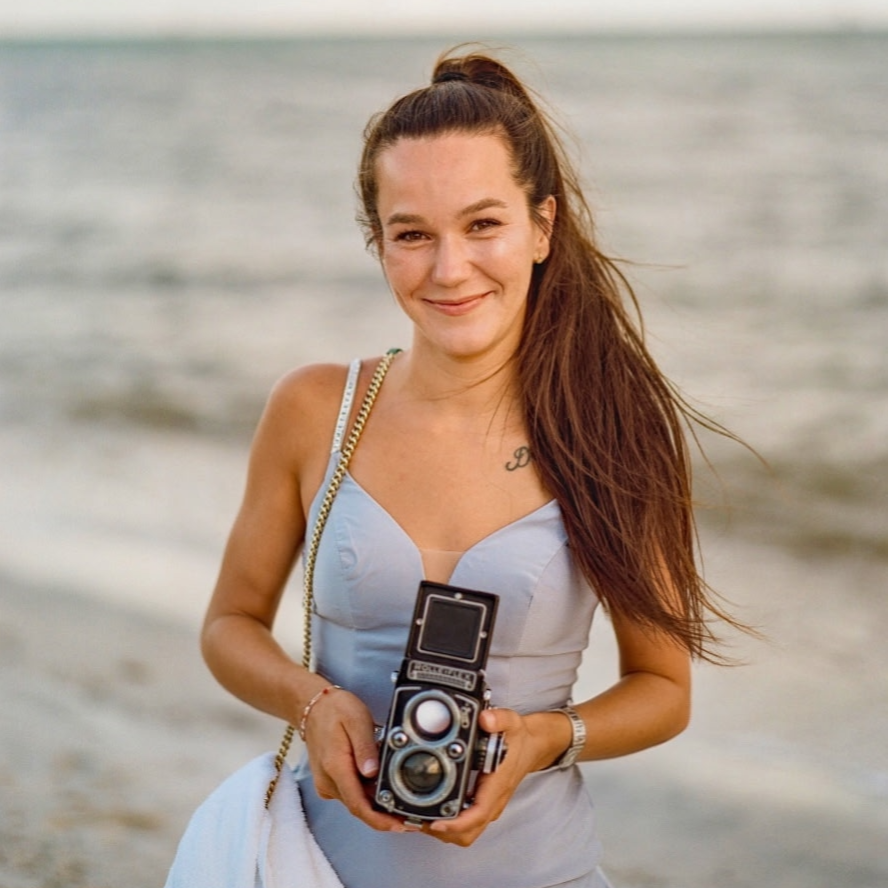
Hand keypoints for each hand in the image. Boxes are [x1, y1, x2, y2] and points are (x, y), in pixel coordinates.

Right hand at [302, 687, 404, 832]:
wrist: (312, 707)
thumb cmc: (335, 710)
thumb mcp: (357, 720)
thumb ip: (366, 747)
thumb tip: (373, 773)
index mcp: (335, 766)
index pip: (358, 804)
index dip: (379, 820)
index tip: (398, 825)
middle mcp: (327, 780)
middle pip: (359, 807)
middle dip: (383, 814)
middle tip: (407, 813)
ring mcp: (326, 783)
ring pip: (355, 801)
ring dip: (375, 803)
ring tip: (397, 794)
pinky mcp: (328, 781)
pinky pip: (350, 793)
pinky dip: (366, 793)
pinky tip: (379, 783)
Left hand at [421, 707, 562, 846]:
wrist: (532, 746)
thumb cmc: (520, 739)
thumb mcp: (512, 722)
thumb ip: (499, 718)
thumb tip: (484, 719)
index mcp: (497, 786)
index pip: (477, 814)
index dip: (455, 823)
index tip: (435, 822)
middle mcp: (493, 802)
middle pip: (467, 833)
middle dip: (442, 831)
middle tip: (417, 820)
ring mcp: (489, 806)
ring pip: (466, 833)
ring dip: (443, 831)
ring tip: (420, 818)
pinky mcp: (484, 804)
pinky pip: (466, 824)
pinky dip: (448, 824)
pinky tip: (433, 811)